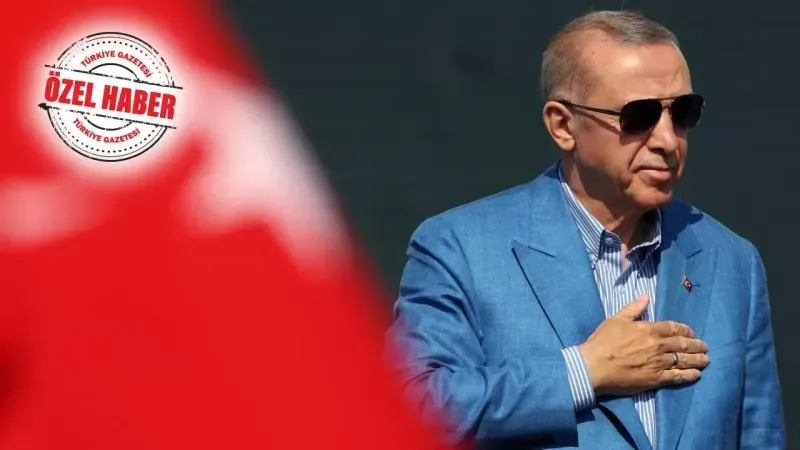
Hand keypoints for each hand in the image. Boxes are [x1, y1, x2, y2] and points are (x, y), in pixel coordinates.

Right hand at [577, 294, 709, 396]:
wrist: (594, 365)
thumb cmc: (602, 341)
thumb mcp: (615, 320)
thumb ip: (633, 308)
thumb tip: (646, 296)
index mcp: (648, 329)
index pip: (673, 328)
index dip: (685, 330)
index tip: (691, 333)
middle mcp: (657, 346)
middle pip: (682, 345)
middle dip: (696, 345)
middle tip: (705, 347)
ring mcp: (658, 363)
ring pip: (683, 360)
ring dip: (697, 360)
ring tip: (706, 360)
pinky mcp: (655, 379)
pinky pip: (677, 377)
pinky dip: (688, 375)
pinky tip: (696, 375)